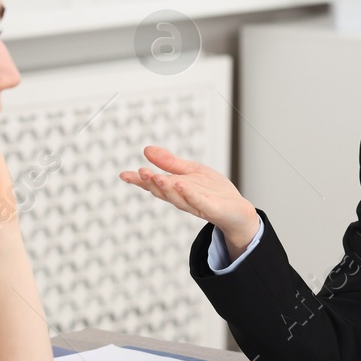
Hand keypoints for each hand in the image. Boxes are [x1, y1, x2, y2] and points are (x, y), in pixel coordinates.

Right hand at [120, 146, 259, 251]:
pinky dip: (188, 194)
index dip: (139, 180)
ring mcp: (195, 205)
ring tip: (155, 176)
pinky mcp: (210, 209)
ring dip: (165, 188)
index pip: (154, 184)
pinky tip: (181, 184)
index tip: (123, 174)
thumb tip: (146, 149)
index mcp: (175, 188)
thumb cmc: (213, 191)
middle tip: (140, 172)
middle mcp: (181, 198)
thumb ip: (170, 162)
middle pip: (162, 191)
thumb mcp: (191, 171)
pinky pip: (198, 202)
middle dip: (150, 182)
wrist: (237, 210)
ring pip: (176, 197)